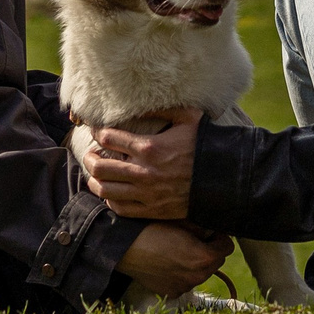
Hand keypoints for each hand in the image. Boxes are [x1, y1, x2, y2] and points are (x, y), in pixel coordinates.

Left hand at [81, 106, 199, 219]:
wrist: (224, 180)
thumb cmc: (206, 146)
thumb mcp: (189, 118)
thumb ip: (162, 109)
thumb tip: (139, 104)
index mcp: (150, 147)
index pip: (109, 138)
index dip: (97, 131)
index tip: (95, 129)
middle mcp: (144, 171)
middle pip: (99, 166)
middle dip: (89, 158)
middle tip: (90, 153)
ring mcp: (146, 193)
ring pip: (104, 189)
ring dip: (95, 180)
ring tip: (96, 174)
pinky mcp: (152, 210)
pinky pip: (119, 207)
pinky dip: (110, 199)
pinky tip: (111, 191)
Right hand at [117, 222, 233, 295]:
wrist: (125, 247)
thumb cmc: (153, 228)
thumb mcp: (183, 221)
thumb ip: (204, 228)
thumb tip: (212, 231)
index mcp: (205, 257)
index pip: (227, 247)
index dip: (218, 236)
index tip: (208, 231)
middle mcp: (198, 276)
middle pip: (216, 262)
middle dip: (209, 250)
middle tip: (192, 239)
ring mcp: (185, 287)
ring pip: (201, 273)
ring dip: (195, 263)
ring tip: (177, 250)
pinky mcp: (172, 292)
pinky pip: (185, 281)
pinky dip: (181, 273)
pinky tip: (167, 262)